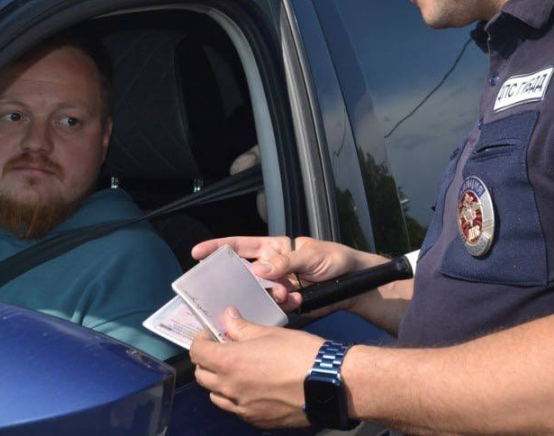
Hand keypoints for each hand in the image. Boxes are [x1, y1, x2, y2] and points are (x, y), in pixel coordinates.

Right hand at [190, 235, 386, 311]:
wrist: (355, 285)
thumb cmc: (334, 260)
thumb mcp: (311, 256)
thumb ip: (284, 263)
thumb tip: (258, 270)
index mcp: (274, 248)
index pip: (241, 245)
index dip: (218, 248)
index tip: (197, 253)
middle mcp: (271, 266)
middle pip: (246, 273)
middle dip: (247, 281)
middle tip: (259, 285)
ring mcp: (277, 286)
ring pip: (260, 293)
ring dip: (270, 294)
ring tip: (288, 292)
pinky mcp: (286, 303)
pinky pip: (274, 307)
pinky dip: (284, 305)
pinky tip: (298, 300)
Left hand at [190, 308, 325, 428]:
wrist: (327, 383)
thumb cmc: (299, 352)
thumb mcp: (269, 333)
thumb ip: (242, 328)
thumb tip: (227, 317)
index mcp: (229, 362)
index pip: (197, 352)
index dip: (201, 340)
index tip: (211, 334)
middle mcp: (230, 388)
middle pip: (202, 376)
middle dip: (208, 361)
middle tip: (223, 349)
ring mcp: (242, 408)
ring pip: (216, 396)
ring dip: (219, 382)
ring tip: (238, 370)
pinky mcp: (257, 421)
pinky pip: (236, 410)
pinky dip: (237, 398)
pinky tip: (254, 388)